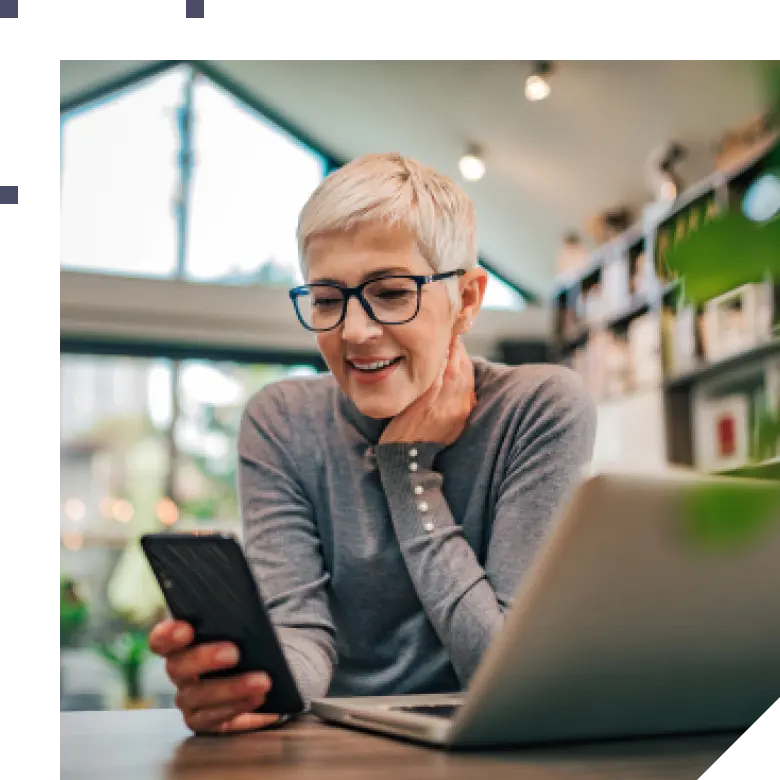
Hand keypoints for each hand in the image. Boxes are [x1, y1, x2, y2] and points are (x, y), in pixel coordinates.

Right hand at [148, 620, 279, 733]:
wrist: (261, 672)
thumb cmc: (245, 643)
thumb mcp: (239, 628)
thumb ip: (233, 623)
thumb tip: (244, 615)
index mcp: (181, 644)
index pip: (162, 639)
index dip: (168, 635)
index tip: (185, 630)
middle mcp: (180, 672)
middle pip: (178, 667)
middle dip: (205, 658)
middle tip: (234, 653)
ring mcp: (188, 699)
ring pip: (198, 696)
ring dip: (232, 688)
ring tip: (261, 681)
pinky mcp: (203, 721)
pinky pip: (213, 719)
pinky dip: (238, 707)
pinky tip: (258, 697)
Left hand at [380, 336, 475, 446]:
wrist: (407, 457)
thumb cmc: (425, 438)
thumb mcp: (450, 424)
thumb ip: (458, 403)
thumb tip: (463, 384)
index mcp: (464, 410)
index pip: (469, 375)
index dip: (463, 355)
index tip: (455, 342)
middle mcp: (457, 408)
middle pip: (463, 370)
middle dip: (457, 349)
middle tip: (449, 334)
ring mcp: (442, 408)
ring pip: (452, 373)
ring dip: (449, 353)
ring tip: (443, 339)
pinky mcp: (425, 407)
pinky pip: (435, 383)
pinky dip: (437, 368)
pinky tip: (435, 356)